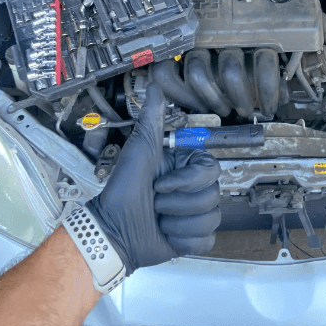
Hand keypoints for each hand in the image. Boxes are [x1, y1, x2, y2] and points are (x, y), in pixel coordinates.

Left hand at [88, 84, 220, 274]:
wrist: (114, 230)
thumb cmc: (122, 191)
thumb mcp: (139, 150)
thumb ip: (152, 119)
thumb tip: (156, 86)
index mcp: (186, 168)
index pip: (210, 171)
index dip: (186, 181)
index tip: (160, 184)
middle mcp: (194, 190)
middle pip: (212, 196)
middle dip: (177, 203)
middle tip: (155, 202)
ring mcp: (196, 215)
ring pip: (211, 218)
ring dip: (177, 222)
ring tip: (159, 218)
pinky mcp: (195, 239)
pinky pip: (206, 240)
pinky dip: (183, 239)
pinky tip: (167, 234)